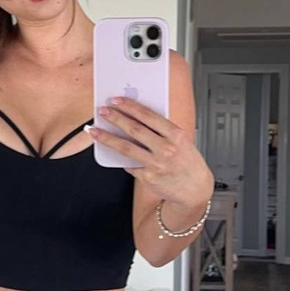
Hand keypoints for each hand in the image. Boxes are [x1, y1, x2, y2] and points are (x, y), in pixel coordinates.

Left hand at [88, 98, 213, 206]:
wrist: (194, 190)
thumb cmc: (188, 163)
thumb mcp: (182, 141)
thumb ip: (162, 130)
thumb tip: (137, 118)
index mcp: (176, 135)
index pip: (149, 116)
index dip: (130, 106)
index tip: (117, 100)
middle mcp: (166, 149)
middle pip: (134, 130)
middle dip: (115, 118)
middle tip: (102, 111)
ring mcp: (155, 164)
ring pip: (126, 148)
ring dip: (107, 138)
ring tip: (95, 131)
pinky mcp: (147, 177)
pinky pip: (129, 164)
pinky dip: (120, 158)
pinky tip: (112, 152)